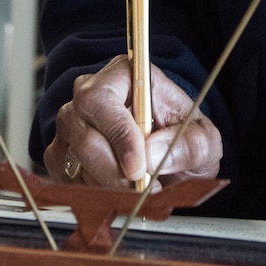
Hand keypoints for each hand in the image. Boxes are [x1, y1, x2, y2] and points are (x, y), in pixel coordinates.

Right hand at [45, 56, 222, 187]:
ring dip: (106, 185)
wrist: (170, 160)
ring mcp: (70, 123)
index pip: (103, 99)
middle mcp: (89, 93)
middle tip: (140, 189)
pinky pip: (65, 178)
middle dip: (112, 170)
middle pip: (83, 132)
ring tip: (137, 191)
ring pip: (73, 159)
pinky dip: (92, 192)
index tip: (138, 168)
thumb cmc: (183, 138)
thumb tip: (152, 155)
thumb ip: (189, 146)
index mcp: (125, 74)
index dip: (118, 135)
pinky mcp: (61, 153)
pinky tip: (116, 191)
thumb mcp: (204, 141)